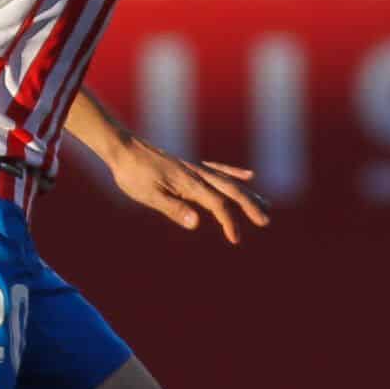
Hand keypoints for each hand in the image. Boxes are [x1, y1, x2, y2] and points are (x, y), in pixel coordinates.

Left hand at [107, 141, 269, 243]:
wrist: (123, 149)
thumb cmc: (133, 175)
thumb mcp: (149, 196)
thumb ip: (174, 208)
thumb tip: (197, 223)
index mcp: (189, 184)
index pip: (217, 204)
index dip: (229, 222)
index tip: (236, 239)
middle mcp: (197, 174)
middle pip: (230, 190)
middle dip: (250, 206)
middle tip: (266, 221)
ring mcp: (195, 169)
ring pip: (229, 181)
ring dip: (248, 194)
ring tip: (266, 205)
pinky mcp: (190, 166)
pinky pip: (218, 170)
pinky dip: (234, 173)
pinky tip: (249, 176)